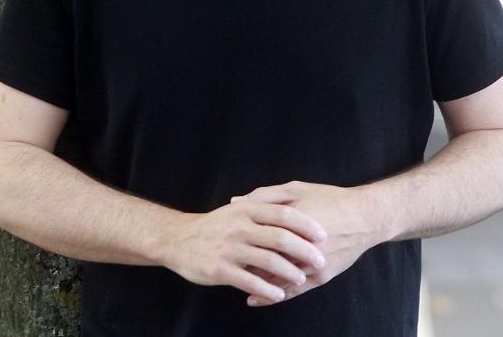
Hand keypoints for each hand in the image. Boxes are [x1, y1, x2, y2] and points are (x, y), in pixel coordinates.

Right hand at [157, 200, 327, 303]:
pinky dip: (266, 288)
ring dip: (289, 271)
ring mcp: (230, 248)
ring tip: (302, 278)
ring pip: (267, 260)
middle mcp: (240, 226)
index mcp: (248, 209)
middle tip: (320, 260)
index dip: (306, 225)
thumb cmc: (216, 226)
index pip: (284, 214)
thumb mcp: (239, 210)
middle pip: (280, 237)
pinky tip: (278, 294)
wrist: (179, 239)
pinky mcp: (220, 269)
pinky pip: (249, 280)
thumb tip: (296, 210)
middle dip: (304, 250)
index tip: (323, 234)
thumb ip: (264, 209)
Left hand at [231, 180, 383, 306]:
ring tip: (236, 280)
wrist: (366, 216)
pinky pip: (291, 291)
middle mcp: (299, 245)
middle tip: (226, 261)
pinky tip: (255, 298)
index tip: (222, 239)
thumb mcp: (297, 189)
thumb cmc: (330, 199)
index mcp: (289, 220)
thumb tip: (236, 202)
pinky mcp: (320, 277)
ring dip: (254, 281)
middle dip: (242, 261)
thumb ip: (266, 195)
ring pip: (274, 278)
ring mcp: (310, 264)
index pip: (254, 234)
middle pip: (261, 258)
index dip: (236, 239)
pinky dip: (271, 297)